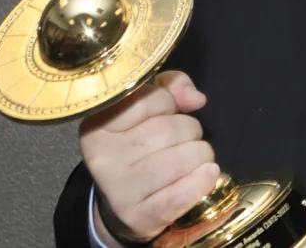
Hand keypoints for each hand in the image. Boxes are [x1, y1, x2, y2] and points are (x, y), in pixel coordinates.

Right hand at [81, 70, 219, 242]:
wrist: (124, 206)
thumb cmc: (139, 149)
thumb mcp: (146, 111)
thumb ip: (170, 89)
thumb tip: (195, 98)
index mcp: (97, 125)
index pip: (149, 99)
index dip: (169, 102)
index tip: (167, 112)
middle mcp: (102, 157)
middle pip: (168, 130)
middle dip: (190, 129)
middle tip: (186, 139)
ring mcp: (119, 189)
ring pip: (182, 159)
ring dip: (201, 155)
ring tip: (194, 158)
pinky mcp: (139, 216)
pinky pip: (182, 194)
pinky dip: (202, 181)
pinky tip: (208, 174)